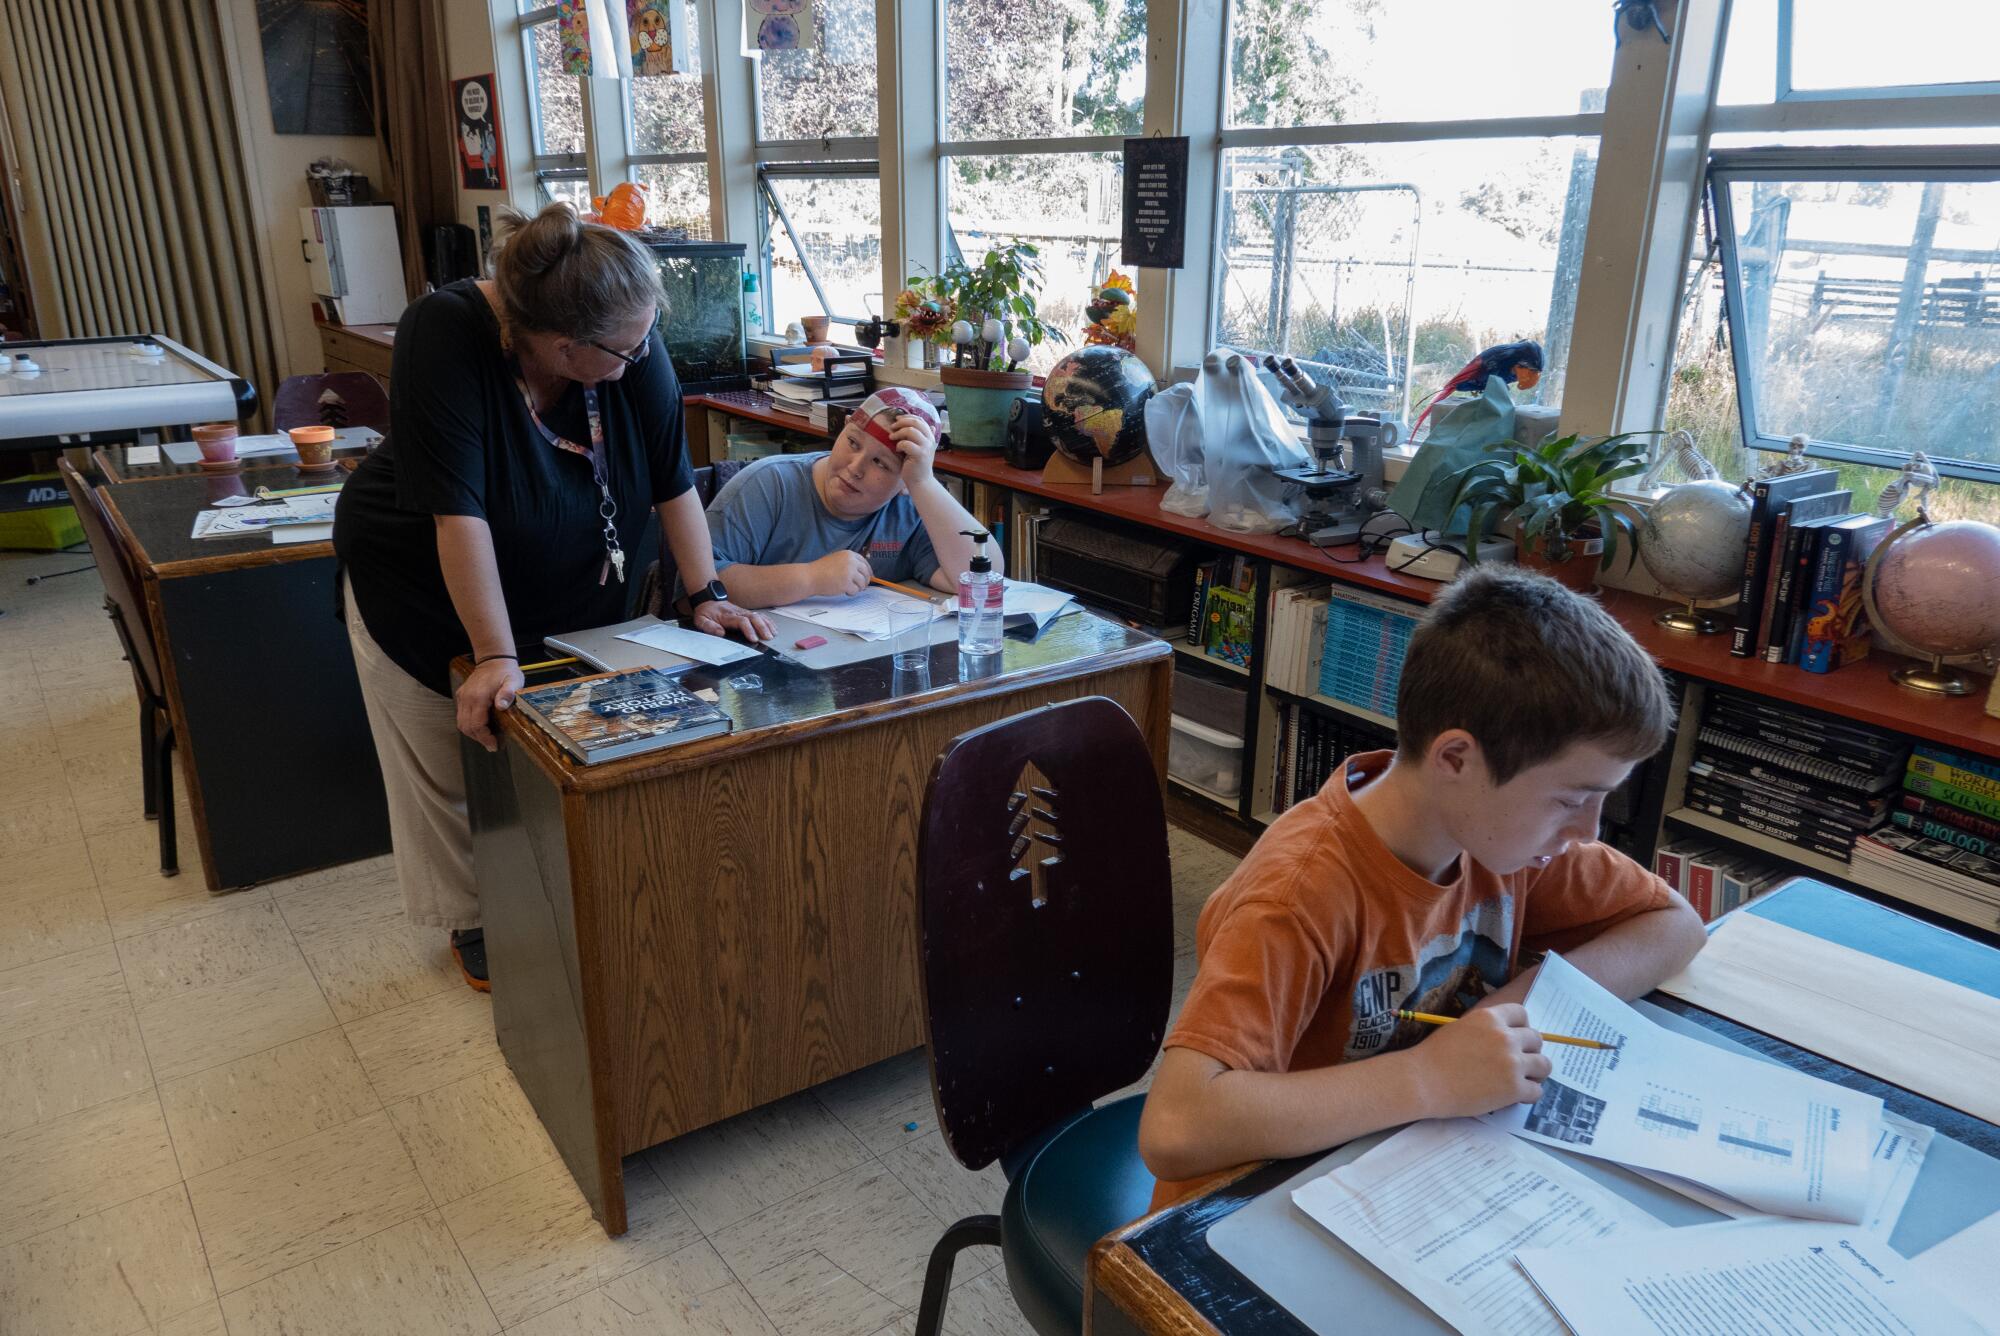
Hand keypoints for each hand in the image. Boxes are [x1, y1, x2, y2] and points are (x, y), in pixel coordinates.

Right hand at [456, 658, 524, 752]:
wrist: (494, 659)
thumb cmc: (506, 672)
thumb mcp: (514, 681)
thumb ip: (508, 693)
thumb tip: (501, 706)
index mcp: (479, 697)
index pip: (476, 724)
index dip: (485, 737)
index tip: (494, 745)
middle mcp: (467, 698)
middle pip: (467, 726)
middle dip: (479, 738)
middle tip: (492, 745)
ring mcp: (463, 697)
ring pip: (461, 723)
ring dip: (473, 733)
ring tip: (487, 738)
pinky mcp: (462, 696)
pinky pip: (461, 715)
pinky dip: (469, 724)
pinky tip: (481, 727)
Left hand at [691, 597, 774, 643]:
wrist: (708, 600)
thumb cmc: (706, 612)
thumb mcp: (701, 620)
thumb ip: (709, 627)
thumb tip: (720, 633)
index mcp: (727, 616)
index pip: (741, 621)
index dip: (749, 629)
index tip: (754, 639)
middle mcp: (738, 613)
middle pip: (754, 617)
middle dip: (762, 628)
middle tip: (768, 638)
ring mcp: (743, 612)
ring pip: (758, 616)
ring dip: (767, 625)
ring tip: (773, 634)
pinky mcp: (747, 613)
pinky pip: (760, 615)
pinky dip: (768, 621)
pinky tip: (773, 628)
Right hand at [811, 549, 871, 597]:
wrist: (810, 576)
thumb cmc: (820, 570)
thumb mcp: (836, 559)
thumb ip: (848, 563)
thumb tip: (862, 572)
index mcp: (849, 554)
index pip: (864, 562)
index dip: (868, 570)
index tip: (869, 576)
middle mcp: (851, 562)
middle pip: (866, 573)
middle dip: (865, 581)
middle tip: (862, 587)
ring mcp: (849, 572)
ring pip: (862, 583)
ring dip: (858, 588)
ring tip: (848, 589)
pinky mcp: (847, 583)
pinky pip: (855, 590)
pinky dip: (851, 593)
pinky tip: (844, 591)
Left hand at [890, 416, 937, 487]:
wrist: (920, 481)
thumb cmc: (917, 465)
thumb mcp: (921, 448)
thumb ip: (923, 437)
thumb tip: (931, 425)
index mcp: (930, 437)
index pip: (920, 420)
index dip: (908, 417)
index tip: (897, 419)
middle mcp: (930, 440)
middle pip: (916, 422)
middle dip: (902, 422)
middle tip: (892, 427)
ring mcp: (926, 447)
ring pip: (911, 431)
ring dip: (898, 433)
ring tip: (891, 438)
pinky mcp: (920, 455)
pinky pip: (906, 444)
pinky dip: (899, 445)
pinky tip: (897, 450)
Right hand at [1412, 1005, 1551, 1118]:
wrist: (1422, 1082)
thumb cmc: (1433, 1056)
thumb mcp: (1460, 1028)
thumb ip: (1485, 1029)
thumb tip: (1505, 1038)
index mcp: (1490, 1017)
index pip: (1522, 1014)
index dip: (1521, 1027)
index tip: (1515, 1039)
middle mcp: (1506, 1037)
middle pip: (1537, 1039)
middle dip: (1529, 1050)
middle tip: (1517, 1062)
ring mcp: (1512, 1063)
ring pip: (1544, 1065)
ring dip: (1535, 1073)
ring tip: (1521, 1079)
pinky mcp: (1514, 1088)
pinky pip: (1536, 1091)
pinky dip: (1528, 1095)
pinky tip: (1514, 1096)